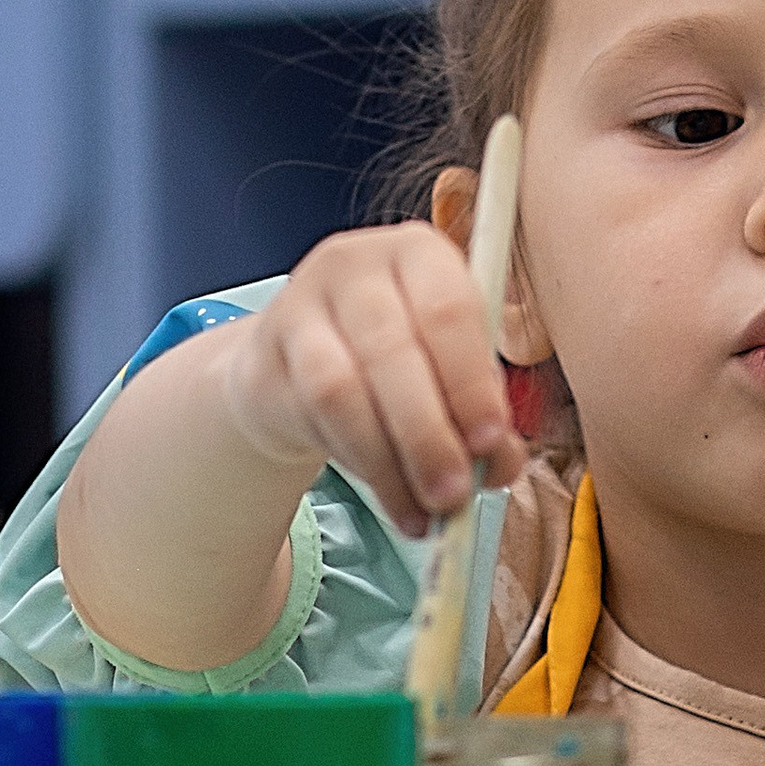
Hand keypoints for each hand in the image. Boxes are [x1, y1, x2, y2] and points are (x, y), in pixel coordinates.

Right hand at [220, 225, 523, 539]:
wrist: (297, 366)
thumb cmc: (394, 364)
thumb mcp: (448, 379)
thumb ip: (482, 418)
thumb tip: (500, 464)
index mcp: (420, 254)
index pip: (449, 309)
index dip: (471, 382)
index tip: (490, 442)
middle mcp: (357, 264)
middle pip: (394, 350)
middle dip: (429, 434)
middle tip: (453, 494)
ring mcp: (301, 301)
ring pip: (344, 388)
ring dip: (388, 459)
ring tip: (421, 511)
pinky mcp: (265, 348)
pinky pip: (310, 412)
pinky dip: (355, 459)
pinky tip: (382, 487)